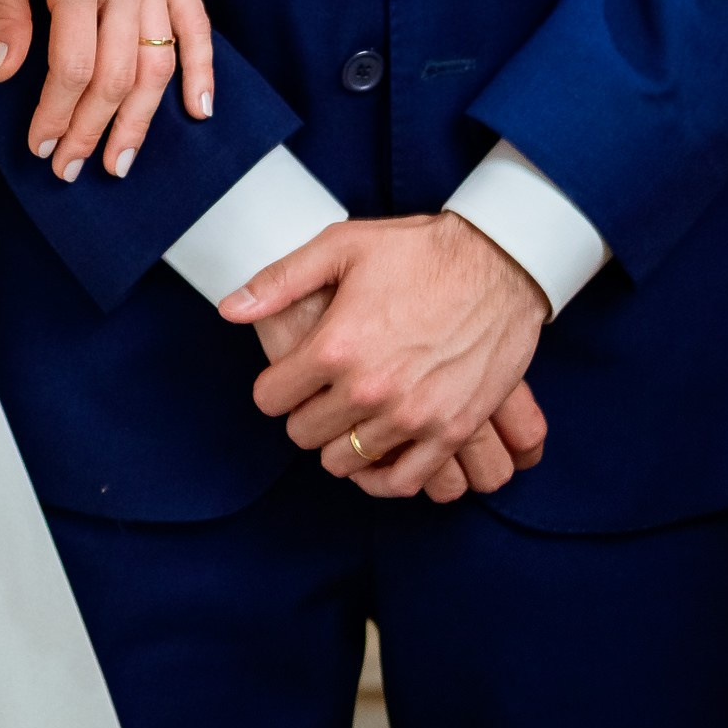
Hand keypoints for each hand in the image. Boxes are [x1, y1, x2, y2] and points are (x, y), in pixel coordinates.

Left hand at [0, 0, 212, 178]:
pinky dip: (202, 71)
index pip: (73, 68)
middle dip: (91, 130)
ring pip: (158, 65)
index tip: (40, 145)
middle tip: (71, 167)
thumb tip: (2, 73)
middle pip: (117, 77)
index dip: (57, 114)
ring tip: (121, 160)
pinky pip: (198, 26)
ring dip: (141, 120)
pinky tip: (198, 111)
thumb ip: (5, 8)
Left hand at [221, 211, 548, 500]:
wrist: (498, 264)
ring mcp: (412, 416)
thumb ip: (280, 280)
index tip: (285, 379)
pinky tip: (375, 455)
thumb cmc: (417, 251)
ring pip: (345, 461)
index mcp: (336, 346)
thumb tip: (229, 309)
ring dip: (338, 442)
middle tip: (316, 394)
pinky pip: (402, 481)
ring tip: (345, 418)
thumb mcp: (341, 246)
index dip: (273, 387)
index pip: (272, 398)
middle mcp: (369, 390)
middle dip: (302, 414)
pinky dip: (381, 476)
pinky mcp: (451, 431)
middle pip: (304, 434)